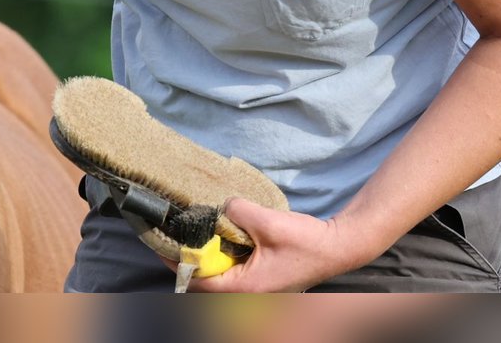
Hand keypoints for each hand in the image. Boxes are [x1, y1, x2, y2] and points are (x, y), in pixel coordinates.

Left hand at [186, 199, 375, 292]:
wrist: (338, 247)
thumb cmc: (305, 241)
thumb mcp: (266, 220)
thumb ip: (236, 211)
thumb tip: (222, 207)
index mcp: (245, 287)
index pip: (199, 281)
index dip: (178, 262)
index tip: (163, 244)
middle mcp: (249, 293)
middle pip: (207, 281)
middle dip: (191, 259)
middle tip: (177, 234)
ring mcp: (258, 289)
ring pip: (221, 276)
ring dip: (208, 257)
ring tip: (196, 233)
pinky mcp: (264, 280)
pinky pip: (235, 271)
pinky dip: (224, 256)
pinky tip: (222, 236)